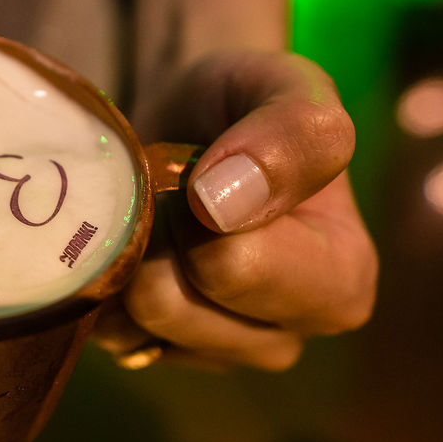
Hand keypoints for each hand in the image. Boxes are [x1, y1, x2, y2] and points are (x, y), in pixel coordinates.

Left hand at [112, 50, 376, 370]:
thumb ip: (291, 132)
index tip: (201, 168)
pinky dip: (104, 281)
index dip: (197, 208)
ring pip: (128, 320)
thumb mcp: (288, 85)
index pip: (234, 268)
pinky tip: (131, 246)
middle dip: (154, 235)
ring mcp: (214, 353)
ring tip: (152, 213)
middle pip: (170, 305)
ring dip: (126, 255)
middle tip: (170, 189)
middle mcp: (283, 336)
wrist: (186, 114)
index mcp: (340, 284)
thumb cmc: (245, 102)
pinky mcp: (155, 355)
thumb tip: (225, 204)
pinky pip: (102, 330)